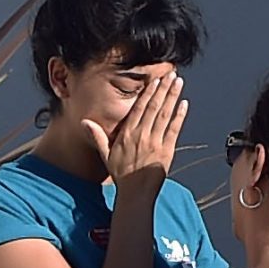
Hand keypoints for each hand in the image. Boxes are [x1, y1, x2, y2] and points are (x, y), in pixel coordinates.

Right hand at [84, 74, 186, 190]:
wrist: (135, 193)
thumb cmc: (121, 175)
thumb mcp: (106, 155)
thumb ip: (97, 136)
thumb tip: (84, 122)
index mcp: (127, 134)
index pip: (139, 107)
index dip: (148, 92)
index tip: (155, 79)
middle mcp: (141, 135)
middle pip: (154, 107)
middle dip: (163, 89)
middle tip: (171, 74)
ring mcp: (155, 142)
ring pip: (165, 114)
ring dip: (172, 97)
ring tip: (179, 82)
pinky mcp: (167, 151)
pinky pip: (174, 130)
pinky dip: (180, 116)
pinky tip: (184, 104)